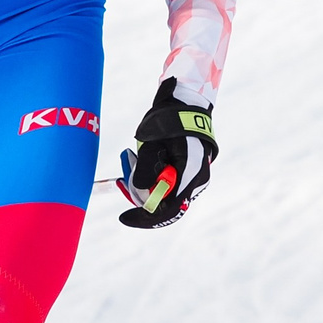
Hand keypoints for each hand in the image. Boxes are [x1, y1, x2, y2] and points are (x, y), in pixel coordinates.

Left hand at [116, 79, 216, 228]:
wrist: (185, 104)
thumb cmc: (168, 122)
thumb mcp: (151, 144)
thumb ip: (146, 170)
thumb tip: (141, 193)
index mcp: (190, 173)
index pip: (169, 209)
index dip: (145, 218)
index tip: (124, 217)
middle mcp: (197, 180)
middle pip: (167, 204)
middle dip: (144, 197)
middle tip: (126, 180)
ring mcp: (196, 177)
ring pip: (168, 194)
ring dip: (149, 185)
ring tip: (136, 159)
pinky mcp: (192, 173)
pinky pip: (172, 185)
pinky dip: (156, 179)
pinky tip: (147, 159)